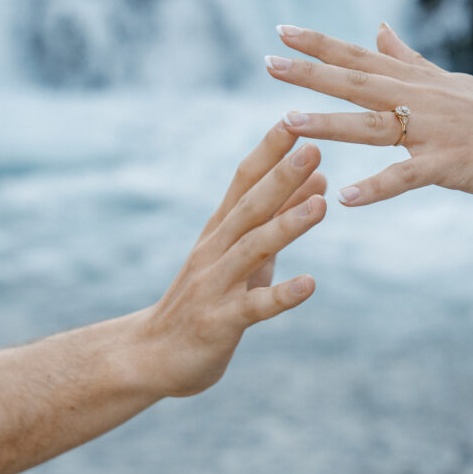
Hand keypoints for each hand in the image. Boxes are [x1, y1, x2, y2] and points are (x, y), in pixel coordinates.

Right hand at [131, 123, 326, 397]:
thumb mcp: (247, 251)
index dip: (269, 150)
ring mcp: (216, 285)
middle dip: (282, 176)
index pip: (244, 180)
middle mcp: (216, 250)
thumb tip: (320, 174)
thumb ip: (282, 214)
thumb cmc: (208, 297)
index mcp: (222, 229)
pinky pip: (255, 307)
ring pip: (253, 250)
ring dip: (286, 226)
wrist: (152, 355)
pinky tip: (310, 284)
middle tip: (314, 146)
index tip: (295, 118)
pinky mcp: (221, 322)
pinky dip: (282, 295)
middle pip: (251, 207)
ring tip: (320, 205)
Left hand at [265, 23, 472, 205]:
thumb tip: (379, 27)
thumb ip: (408, 59)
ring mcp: (433, 132)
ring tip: (287, 122)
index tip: (280, 30)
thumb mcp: (447, 80)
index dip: (319, 43)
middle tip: (266, 62)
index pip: (359, 56)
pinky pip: (406, 177)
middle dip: (309, 73)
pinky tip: (345, 197)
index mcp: (415, 81)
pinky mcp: (450, 164)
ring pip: (373, 126)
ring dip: (329, 124)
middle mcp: (419, 99)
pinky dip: (376, 187)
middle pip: (356, 82)